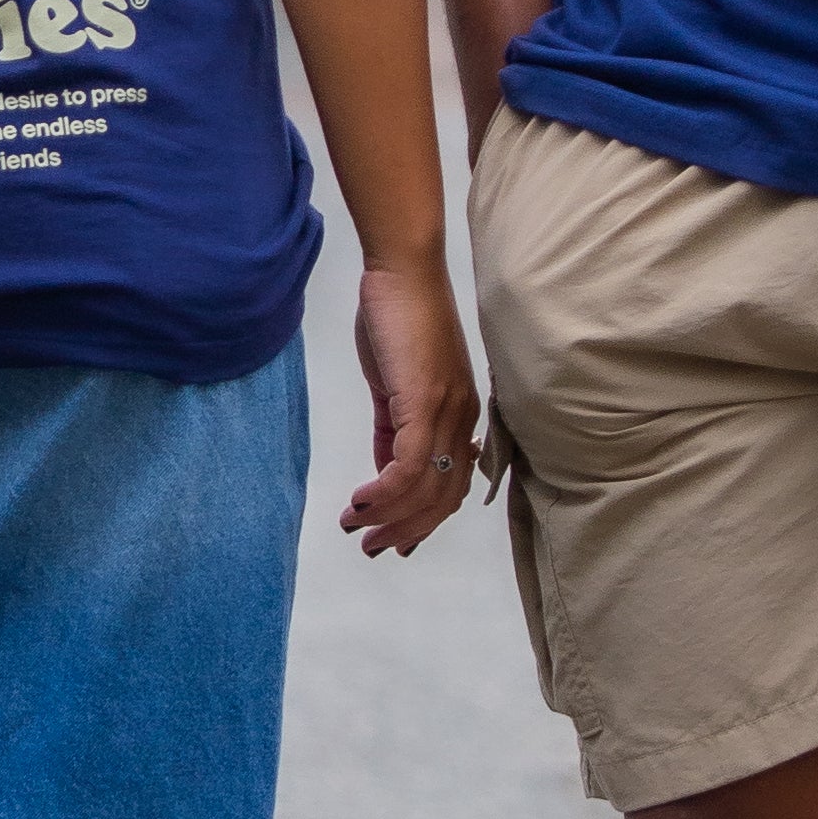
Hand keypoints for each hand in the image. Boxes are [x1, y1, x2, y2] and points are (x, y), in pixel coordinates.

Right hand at [340, 257, 480, 558]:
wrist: (402, 271)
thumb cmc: (396, 316)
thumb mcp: (395, 384)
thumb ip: (393, 427)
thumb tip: (384, 471)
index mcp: (459, 415)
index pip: (450, 485)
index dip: (424, 520)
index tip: (395, 541)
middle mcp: (462, 419)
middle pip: (443, 497)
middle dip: (406, 530)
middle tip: (372, 547)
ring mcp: (447, 411)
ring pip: (425, 487)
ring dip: (388, 516)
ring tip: (355, 528)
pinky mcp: (424, 401)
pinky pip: (407, 464)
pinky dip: (384, 491)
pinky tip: (359, 501)